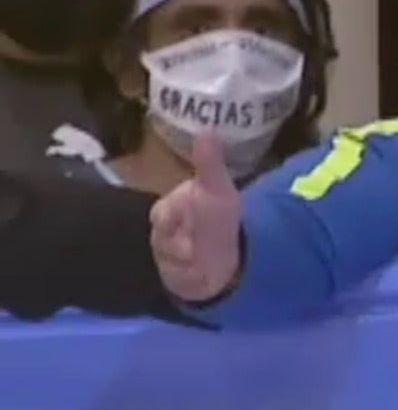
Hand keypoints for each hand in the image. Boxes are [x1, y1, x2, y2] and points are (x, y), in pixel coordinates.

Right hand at [149, 133, 244, 303]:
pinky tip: (204, 270)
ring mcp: (166, 257)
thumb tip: (207, 130)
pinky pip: (180, 279)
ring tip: (205, 253)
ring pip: (172, 260)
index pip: (163, 212)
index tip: (187, 215)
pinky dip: (194, 276)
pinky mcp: (174, 279)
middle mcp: (163, 233)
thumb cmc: (217, 216)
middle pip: (164, 240)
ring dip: (192, 259)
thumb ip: (210, 164)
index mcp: (168, 210)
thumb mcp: (217, 189)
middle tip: (198, 242)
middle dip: (184, 243)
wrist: (223, 253)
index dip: (174, 216)